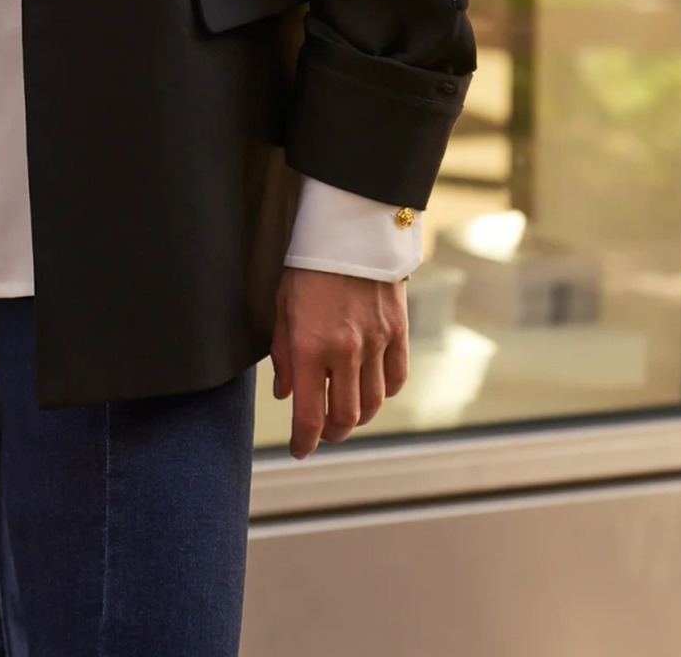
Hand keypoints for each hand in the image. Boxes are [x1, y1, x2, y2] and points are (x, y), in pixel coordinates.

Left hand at [271, 267, 408, 459]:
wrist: (351, 230)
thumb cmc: (308, 267)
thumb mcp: (282, 306)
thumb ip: (282, 354)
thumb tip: (285, 394)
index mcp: (310, 347)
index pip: (309, 416)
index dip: (303, 442)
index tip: (299, 450)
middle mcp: (345, 352)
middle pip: (346, 418)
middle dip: (331, 433)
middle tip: (322, 433)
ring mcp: (376, 343)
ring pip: (373, 404)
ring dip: (358, 418)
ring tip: (345, 416)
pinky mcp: (398, 332)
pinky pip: (395, 379)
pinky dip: (384, 393)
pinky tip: (371, 390)